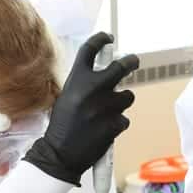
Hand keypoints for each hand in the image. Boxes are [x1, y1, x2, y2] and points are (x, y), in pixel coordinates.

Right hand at [24, 32, 138, 185]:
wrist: (59, 155)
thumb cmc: (61, 127)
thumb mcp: (66, 97)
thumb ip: (83, 84)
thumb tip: (104, 74)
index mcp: (76, 80)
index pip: (90, 49)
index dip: (101, 39)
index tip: (108, 38)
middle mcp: (91, 89)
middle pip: (121, 66)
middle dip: (131, 62)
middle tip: (133, 61)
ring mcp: (104, 106)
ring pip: (127, 97)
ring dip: (121, 103)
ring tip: (107, 113)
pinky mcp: (114, 124)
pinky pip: (123, 119)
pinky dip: (116, 125)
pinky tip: (103, 131)